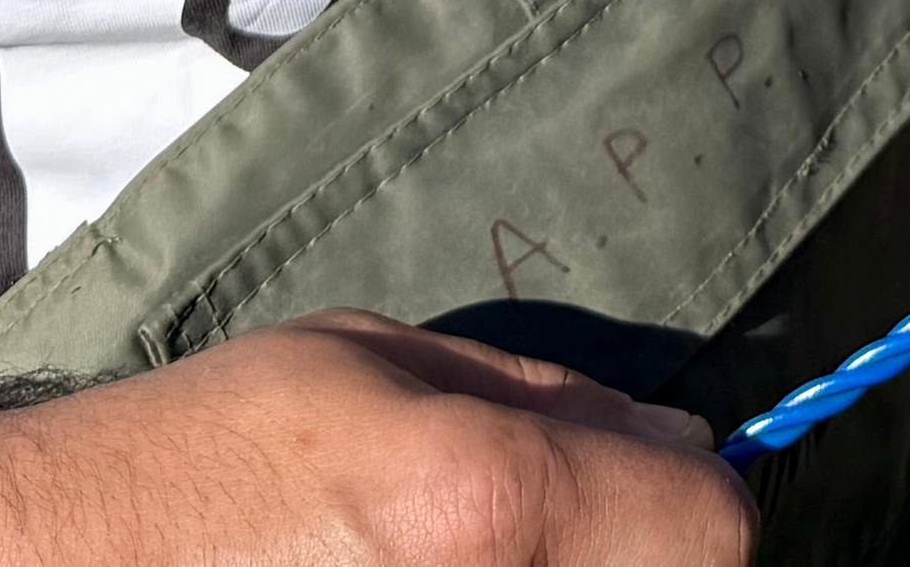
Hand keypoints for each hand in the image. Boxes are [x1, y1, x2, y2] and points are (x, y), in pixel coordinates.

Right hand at [0, 308, 751, 563]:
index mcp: (481, 501)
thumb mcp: (369, 362)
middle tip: (552, 524)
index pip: (710, 527)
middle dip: (631, 550)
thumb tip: (675, 439)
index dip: (686, 494)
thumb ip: (544, 402)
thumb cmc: (198, 458)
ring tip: (455, 554)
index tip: (647, 481)